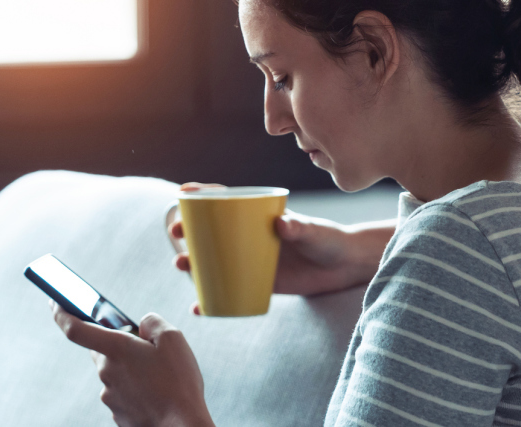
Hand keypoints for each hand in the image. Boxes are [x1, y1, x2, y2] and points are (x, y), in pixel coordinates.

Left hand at [54, 304, 213, 426]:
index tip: (54, 303)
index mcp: (116, 349)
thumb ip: (152, 322)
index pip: (75, 328)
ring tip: (160, 378)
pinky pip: (122, 394)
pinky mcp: (117, 413)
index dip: (61, 314)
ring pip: (114, 373)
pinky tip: (156, 394)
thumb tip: (141, 325)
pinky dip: (136, 390)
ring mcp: (110, 395)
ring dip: (131, 370)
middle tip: (144, 349)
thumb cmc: (178, 383)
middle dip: (118, 347)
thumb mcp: (173, 339)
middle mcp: (107, 372)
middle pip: (102, 351)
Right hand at [170, 183, 389, 313]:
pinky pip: (229, 290)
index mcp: (259, 216)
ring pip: (214, 260)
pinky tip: (199, 307)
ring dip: (193, 263)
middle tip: (176, 233)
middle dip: (188, 229)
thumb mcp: (315, 232)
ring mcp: (251, 260)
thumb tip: (282, 225)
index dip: (202, 194)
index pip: (226, 200)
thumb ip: (300, 228)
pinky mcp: (258, 283)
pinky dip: (212, 300)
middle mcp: (249, 236)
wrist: (344, 268)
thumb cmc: (330, 240)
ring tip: (182, 265)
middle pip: (211, 231)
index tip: (182, 192)